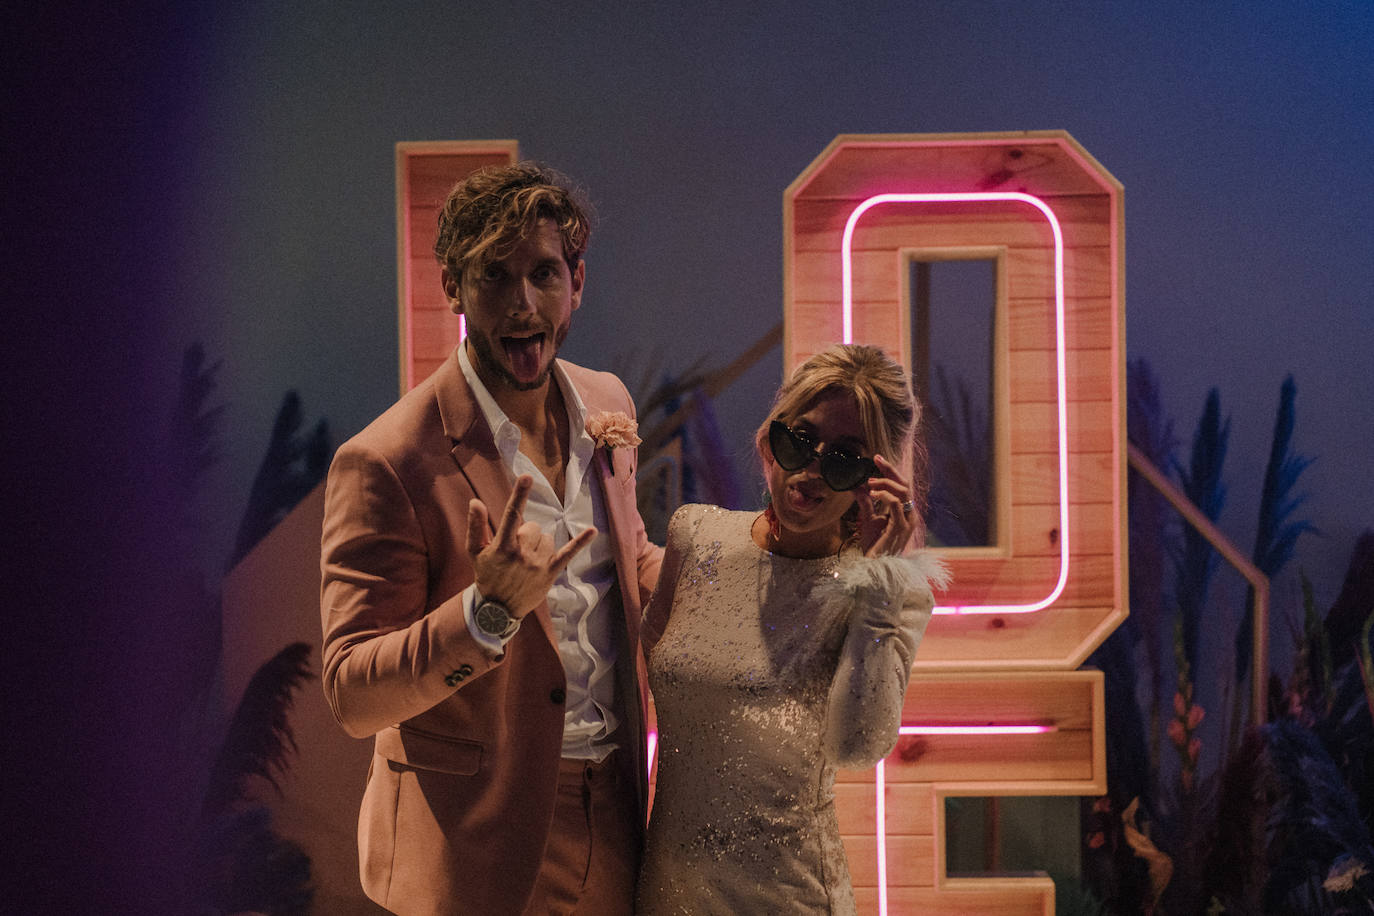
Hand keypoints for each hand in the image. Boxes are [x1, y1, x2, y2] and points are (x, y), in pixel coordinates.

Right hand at [465, 476, 595, 616]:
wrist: (497, 610)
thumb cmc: (486, 576)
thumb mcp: (474, 552)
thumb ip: (476, 526)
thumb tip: (475, 501)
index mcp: (503, 546)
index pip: (511, 515)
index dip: (519, 495)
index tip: (527, 477)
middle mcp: (522, 554)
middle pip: (533, 527)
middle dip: (526, 534)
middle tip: (515, 551)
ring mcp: (538, 564)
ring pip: (547, 538)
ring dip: (539, 544)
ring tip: (526, 560)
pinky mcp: (550, 573)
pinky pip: (568, 553)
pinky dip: (581, 542)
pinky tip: (593, 530)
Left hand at [854, 454, 916, 556]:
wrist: (875, 566)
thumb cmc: (874, 546)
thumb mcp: (869, 520)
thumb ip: (866, 503)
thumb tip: (856, 487)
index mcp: (905, 512)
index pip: (902, 486)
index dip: (891, 470)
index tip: (877, 458)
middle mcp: (910, 515)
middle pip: (905, 485)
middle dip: (890, 470)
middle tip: (875, 459)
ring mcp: (907, 522)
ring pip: (903, 492)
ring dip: (885, 483)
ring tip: (869, 483)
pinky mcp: (900, 528)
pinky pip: (896, 505)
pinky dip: (884, 496)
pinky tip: (872, 494)